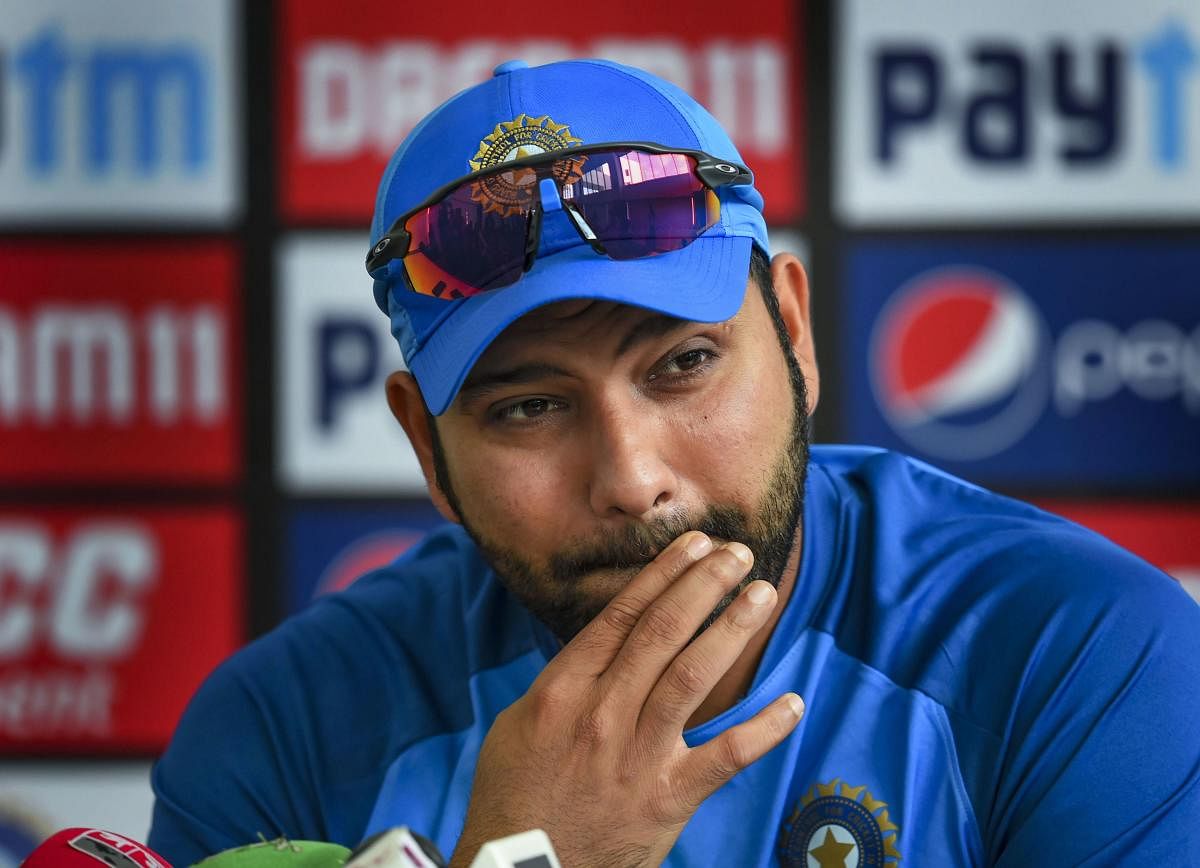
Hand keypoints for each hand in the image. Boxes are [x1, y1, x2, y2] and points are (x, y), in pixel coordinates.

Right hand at [449, 532, 804, 867]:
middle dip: (704, 585)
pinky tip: (792, 702)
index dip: (662, 574)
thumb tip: (606, 639)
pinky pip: (725, 757)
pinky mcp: (668, 799)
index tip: (692, 544)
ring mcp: (638, 756)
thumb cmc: (516, 795)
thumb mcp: (520, 723)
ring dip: (732, 630)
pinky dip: (763, 729)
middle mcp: (603, 714)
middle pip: (662, 633)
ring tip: (762, 594)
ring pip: (693, 677)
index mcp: (564, 690)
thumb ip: (566, 679)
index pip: (622, 616)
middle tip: (738, 553)